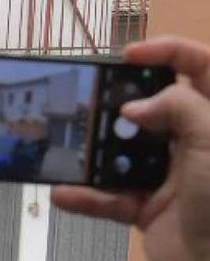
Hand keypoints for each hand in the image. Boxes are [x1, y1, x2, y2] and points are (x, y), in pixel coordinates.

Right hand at [52, 37, 209, 260]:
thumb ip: (178, 110)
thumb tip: (135, 108)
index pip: (200, 68)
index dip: (169, 52)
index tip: (130, 55)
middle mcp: (196, 142)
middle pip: (155, 110)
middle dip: (121, 106)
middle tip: (93, 102)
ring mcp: (172, 175)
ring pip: (126, 154)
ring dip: (97, 154)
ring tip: (72, 148)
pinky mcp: (150, 208)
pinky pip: (112, 198)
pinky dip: (87, 197)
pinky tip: (64, 192)